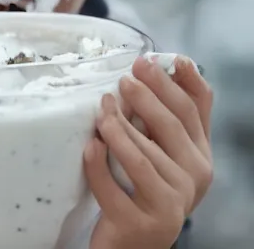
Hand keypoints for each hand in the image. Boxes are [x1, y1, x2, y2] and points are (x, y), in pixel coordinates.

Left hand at [86, 55, 212, 247]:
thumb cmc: (141, 186)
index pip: (195, 111)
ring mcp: (169, 204)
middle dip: (146, 97)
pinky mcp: (141, 223)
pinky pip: (113, 186)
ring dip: (115, 129)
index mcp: (198, 156)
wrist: (132, 243)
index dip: (176, 81)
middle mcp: (193, 180)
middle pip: (170, 127)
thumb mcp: (159, 150)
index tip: (154, 58)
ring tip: (100, 112)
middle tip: (124, 79)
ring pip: (140, 156)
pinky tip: (90, 147)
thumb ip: (161, 116)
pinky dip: (98, 165)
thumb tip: (153, 65)